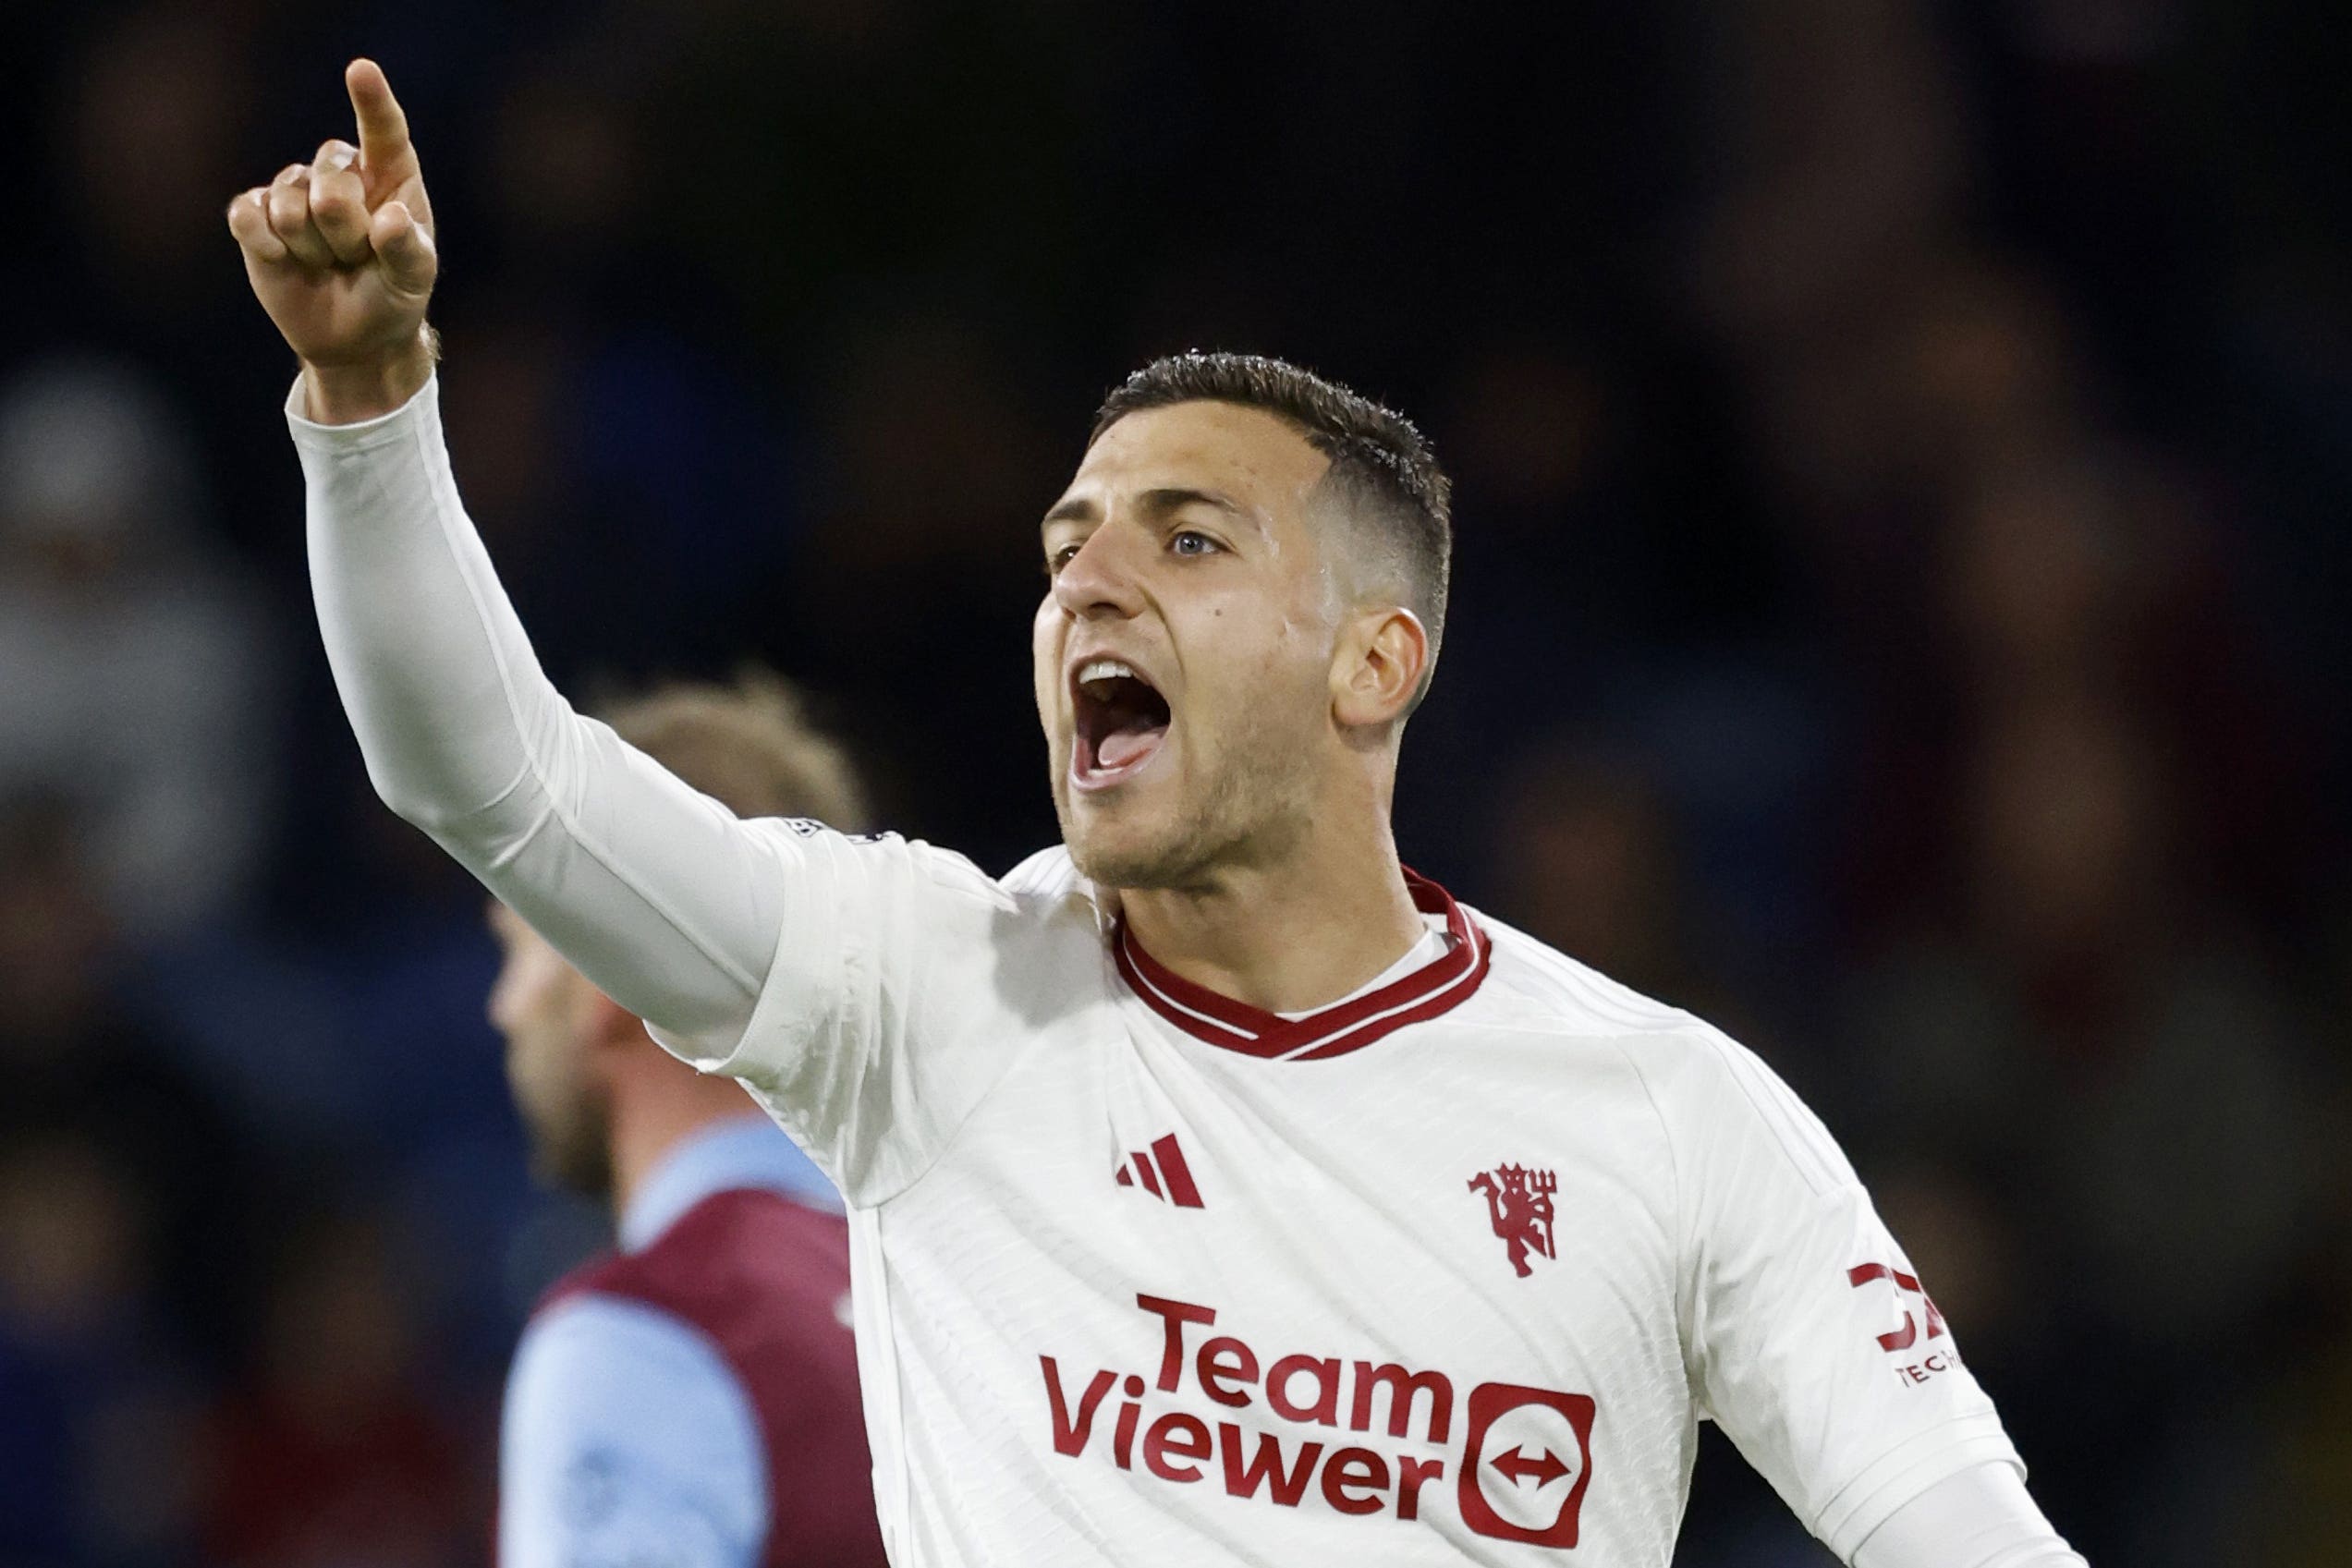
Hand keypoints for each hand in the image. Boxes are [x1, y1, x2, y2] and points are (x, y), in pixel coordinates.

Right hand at [227, 59, 437, 421]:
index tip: (360, 70)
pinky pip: (248, 215)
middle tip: (356, 258)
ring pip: (289, 202)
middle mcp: (340, 174)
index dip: (371, 101)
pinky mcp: (256, 215)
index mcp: (390, 177)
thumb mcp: (414, 281)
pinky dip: (266, 245)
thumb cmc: (392, 297)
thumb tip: (389, 219)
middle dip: (345, 231)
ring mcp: (294, 191)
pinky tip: (284, 261)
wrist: (353, 336)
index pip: (383, 132)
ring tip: (329, 265)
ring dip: (311, 248)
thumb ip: (408, 251)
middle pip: (329, 179)